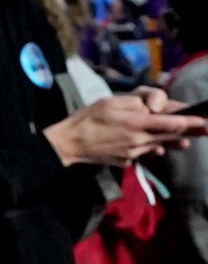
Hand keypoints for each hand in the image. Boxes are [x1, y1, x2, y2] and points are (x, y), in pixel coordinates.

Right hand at [46, 90, 206, 166]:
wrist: (70, 143)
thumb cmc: (88, 118)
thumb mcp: (111, 102)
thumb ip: (136, 102)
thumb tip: (154, 109)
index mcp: (137, 123)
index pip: (171, 122)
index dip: (190, 121)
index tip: (204, 120)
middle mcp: (140, 140)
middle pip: (171, 136)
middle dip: (191, 132)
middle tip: (207, 129)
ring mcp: (134, 153)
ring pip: (159, 145)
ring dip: (173, 142)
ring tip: (187, 141)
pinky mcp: (127, 161)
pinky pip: (144, 153)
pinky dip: (150, 148)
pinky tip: (153, 147)